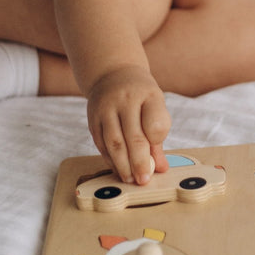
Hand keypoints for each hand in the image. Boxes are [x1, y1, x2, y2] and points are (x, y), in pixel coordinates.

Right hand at [86, 65, 171, 184]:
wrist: (112, 73)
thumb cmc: (140, 95)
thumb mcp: (155, 105)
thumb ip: (158, 136)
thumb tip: (162, 168)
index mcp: (148, 94)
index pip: (155, 122)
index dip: (157, 142)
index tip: (158, 157)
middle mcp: (126, 100)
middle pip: (133, 136)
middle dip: (139, 162)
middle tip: (143, 181)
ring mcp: (106, 108)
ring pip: (114, 142)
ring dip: (122, 165)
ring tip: (130, 179)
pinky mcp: (93, 118)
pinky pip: (101, 143)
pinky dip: (110, 159)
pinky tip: (118, 169)